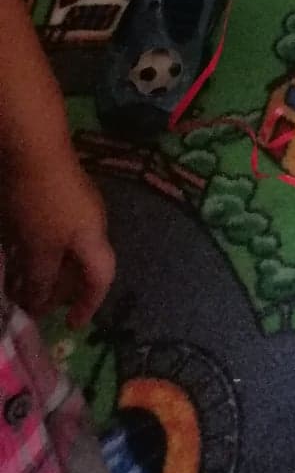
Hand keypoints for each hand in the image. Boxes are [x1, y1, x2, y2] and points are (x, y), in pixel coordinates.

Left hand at [2, 154, 113, 325]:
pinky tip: (15, 255)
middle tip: (37, 307)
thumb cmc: (41, 201)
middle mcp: (90, 221)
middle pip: (83, 264)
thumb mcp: (39, 247)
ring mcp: (73, 205)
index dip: (90, 303)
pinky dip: (37, 251)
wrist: (32, 146)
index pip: (102, 276)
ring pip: (63, 249)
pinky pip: (51, 233)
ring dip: (44, 271)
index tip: (71, 325)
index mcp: (94, 235)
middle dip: (61, 290)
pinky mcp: (55, 194)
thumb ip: (41, 279)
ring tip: (19, 287)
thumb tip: (41, 306)